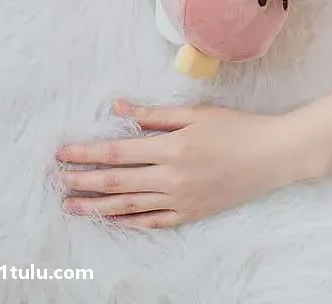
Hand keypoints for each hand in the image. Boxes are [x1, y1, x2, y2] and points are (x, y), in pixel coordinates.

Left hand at [56, 100, 325, 228]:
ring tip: (72, 205)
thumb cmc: (239, 127)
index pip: (117, 153)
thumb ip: (154, 115)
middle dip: (82, 182)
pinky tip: (111, 218)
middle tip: (56, 182)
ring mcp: (181, 199)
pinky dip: (129, 221)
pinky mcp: (192, 212)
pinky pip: (153, 222)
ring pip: (129, 206)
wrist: (275, 155)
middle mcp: (172, 178)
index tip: (62, 154)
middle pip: (116, 182)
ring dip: (96, 206)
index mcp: (171, 148)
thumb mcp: (197, 113)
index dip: (86, 154)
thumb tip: (117, 110)